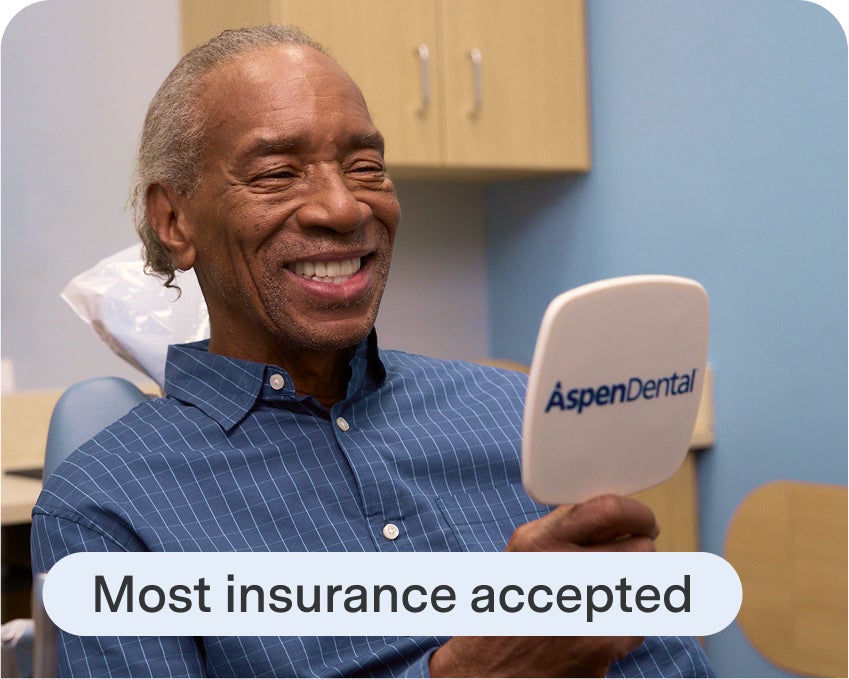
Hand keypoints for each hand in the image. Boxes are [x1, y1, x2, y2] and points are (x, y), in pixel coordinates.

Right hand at [429, 495, 658, 676]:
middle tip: (629, 558)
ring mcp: (584, 610)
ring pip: (647, 582)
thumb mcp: (520, 553)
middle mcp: (561, 571)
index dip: (637, 514)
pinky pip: (640, 620)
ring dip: (638, 583)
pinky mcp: (602, 645)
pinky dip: (630, 619)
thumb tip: (615, 514)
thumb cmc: (507, 604)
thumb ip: (562, 529)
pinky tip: (605, 621)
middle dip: (639, 551)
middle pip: (639, 547)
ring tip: (611, 591)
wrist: (489, 668)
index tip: (642, 522)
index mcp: (538, 542)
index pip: (609, 511)